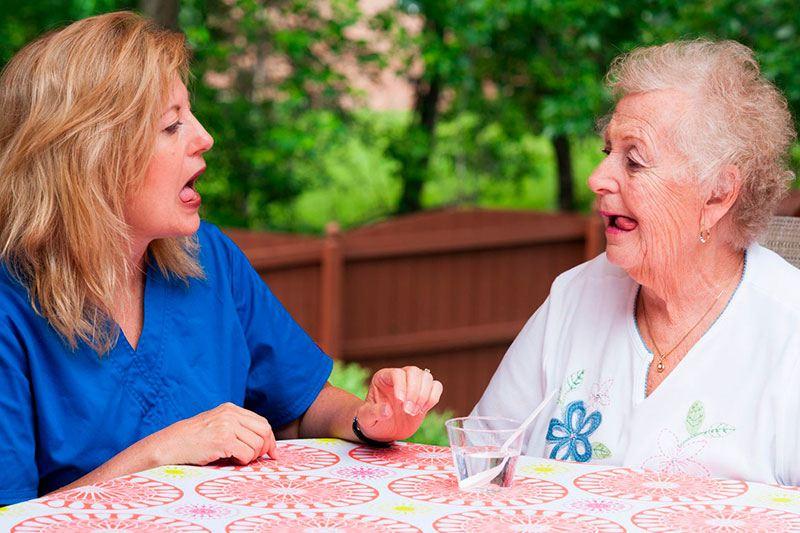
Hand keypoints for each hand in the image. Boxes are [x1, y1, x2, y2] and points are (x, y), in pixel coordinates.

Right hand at [149, 402, 277, 465]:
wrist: (171, 444)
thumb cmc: (194, 439)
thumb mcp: (217, 424)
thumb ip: (237, 427)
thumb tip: (263, 442)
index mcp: (231, 409)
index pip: (262, 422)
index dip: (270, 439)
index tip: (272, 452)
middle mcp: (231, 414)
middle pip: (264, 431)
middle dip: (265, 448)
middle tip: (258, 459)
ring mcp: (227, 426)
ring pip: (257, 444)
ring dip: (251, 456)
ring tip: (237, 458)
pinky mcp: (223, 440)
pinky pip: (246, 454)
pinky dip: (243, 461)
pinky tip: (231, 460)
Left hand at [356, 366, 442, 441]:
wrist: (384, 431)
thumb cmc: (372, 422)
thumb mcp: (366, 419)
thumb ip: (373, 413)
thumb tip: (387, 410)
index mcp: (383, 378)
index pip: (396, 373)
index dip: (401, 386)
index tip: (400, 402)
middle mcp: (400, 377)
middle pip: (414, 372)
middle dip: (414, 392)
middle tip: (408, 411)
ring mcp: (414, 384)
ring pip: (427, 377)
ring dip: (424, 396)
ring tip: (414, 412)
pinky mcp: (425, 393)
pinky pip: (436, 386)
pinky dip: (433, 398)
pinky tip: (423, 410)